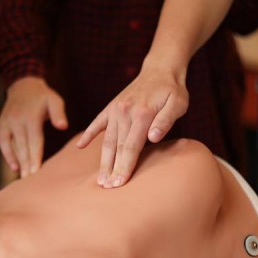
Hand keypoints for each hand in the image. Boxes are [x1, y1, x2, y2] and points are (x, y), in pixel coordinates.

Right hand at [0, 77, 67, 176]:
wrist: (24, 85)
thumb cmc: (43, 97)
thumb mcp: (55, 100)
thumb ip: (59, 114)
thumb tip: (63, 126)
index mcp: (31, 118)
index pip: (34, 141)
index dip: (35, 157)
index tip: (36, 172)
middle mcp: (16, 121)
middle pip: (20, 145)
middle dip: (24, 163)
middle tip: (28, 180)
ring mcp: (5, 123)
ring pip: (5, 142)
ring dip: (9, 156)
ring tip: (15, 170)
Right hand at [76, 62, 187, 187]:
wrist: (160, 69)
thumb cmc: (172, 91)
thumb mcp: (178, 104)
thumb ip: (166, 121)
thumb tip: (153, 138)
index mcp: (142, 114)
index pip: (131, 147)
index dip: (125, 167)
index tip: (120, 184)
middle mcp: (125, 112)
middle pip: (117, 147)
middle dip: (112, 169)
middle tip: (107, 189)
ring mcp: (115, 110)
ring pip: (107, 140)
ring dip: (103, 161)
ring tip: (99, 179)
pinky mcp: (110, 108)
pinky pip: (97, 123)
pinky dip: (88, 135)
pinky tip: (79, 147)